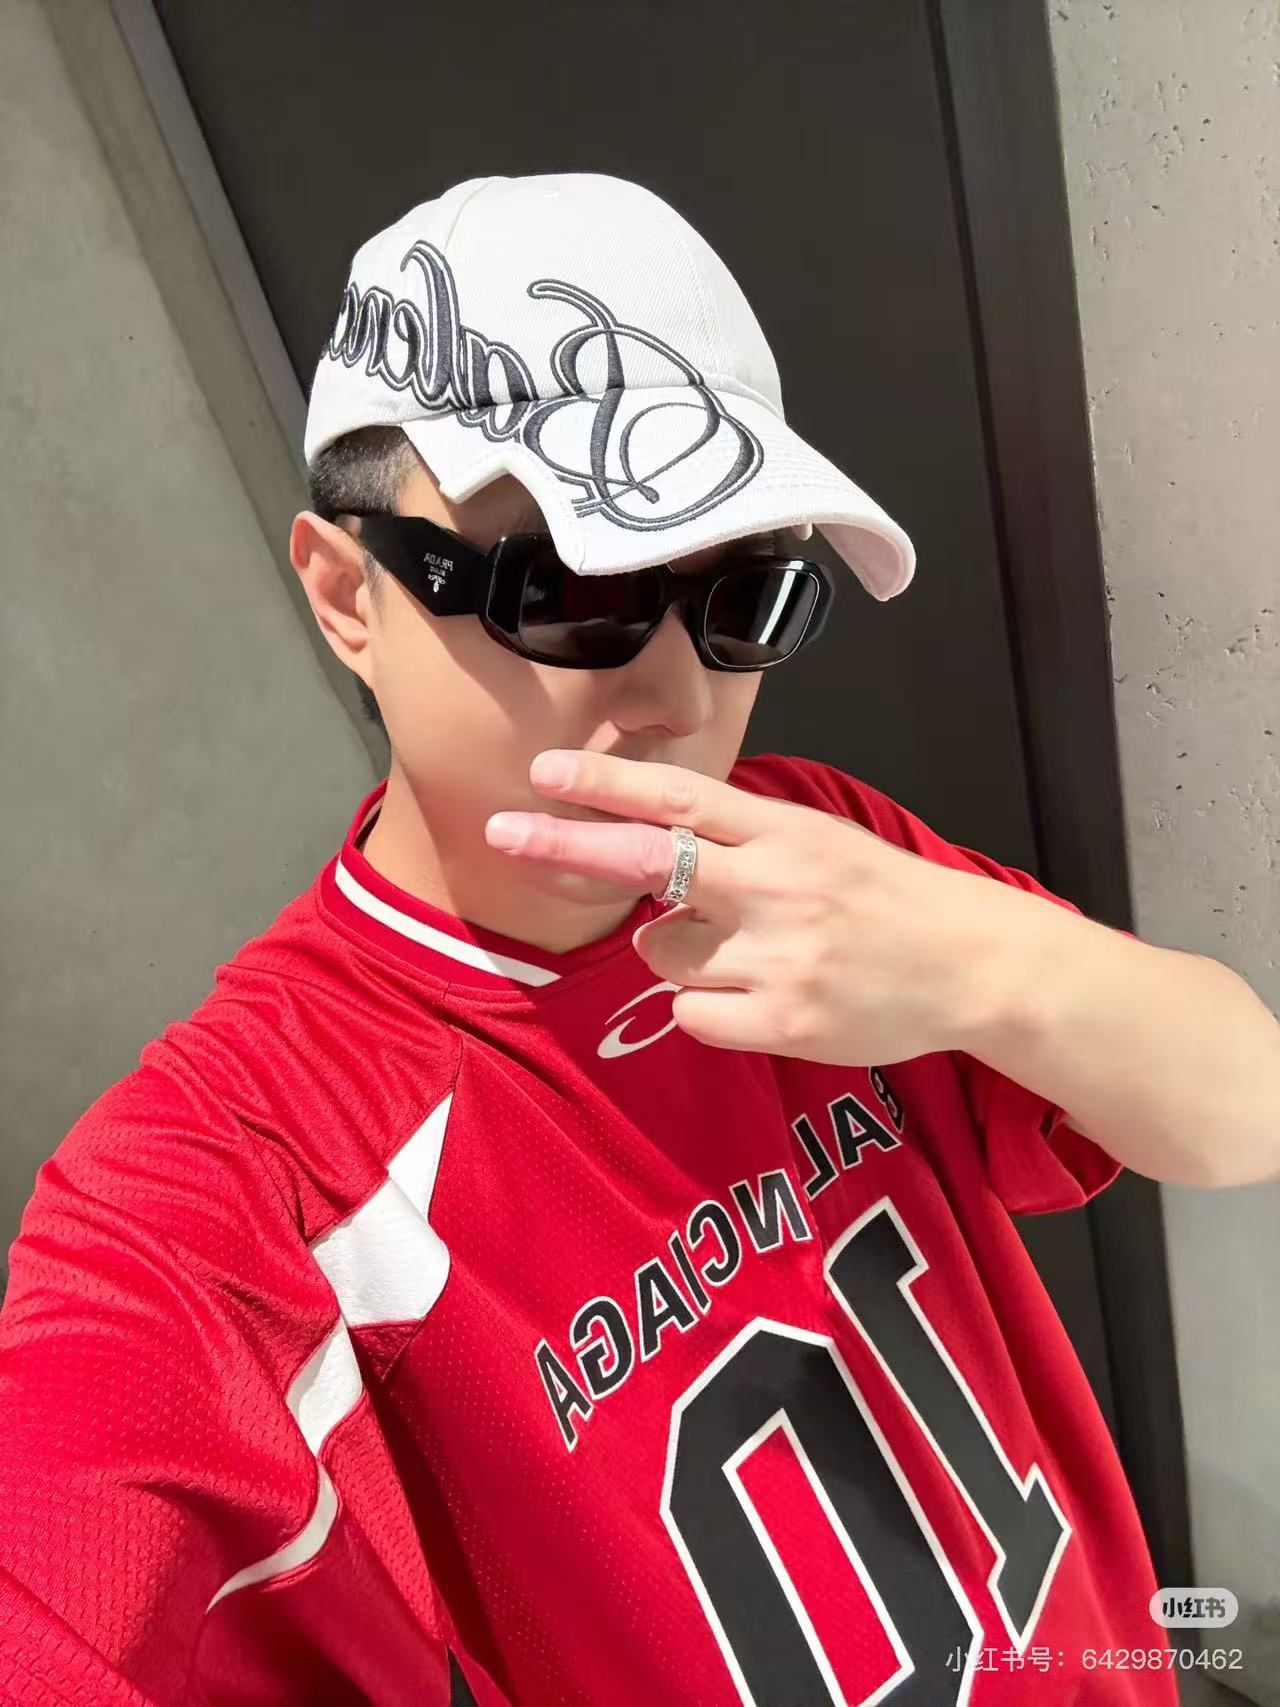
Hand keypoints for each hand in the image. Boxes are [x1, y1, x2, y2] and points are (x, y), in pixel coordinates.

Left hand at [485, 751, 1026, 1065]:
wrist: (972, 964)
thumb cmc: (885, 898)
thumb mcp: (820, 840)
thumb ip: (744, 834)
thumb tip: (653, 826)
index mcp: (786, 832)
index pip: (680, 797)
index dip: (606, 782)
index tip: (544, 772)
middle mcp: (777, 886)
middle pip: (649, 861)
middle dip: (568, 845)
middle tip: (503, 834)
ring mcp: (779, 957)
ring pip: (662, 952)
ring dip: (675, 951)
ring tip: (738, 951)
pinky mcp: (784, 1021)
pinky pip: (693, 1014)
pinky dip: (705, 1006)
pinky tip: (754, 995)